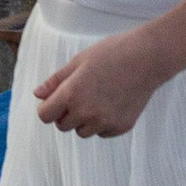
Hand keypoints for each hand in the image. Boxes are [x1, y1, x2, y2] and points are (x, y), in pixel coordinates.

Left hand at [33, 32, 162, 136]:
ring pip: (82, 131)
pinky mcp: (120, 127)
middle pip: (62, 125)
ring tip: (98, 97)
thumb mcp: (79, 61)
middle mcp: (86, 112)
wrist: (148, 58)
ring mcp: (105, 122)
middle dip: (66, 113)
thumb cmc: (112, 53)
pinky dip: (103, 122)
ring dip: (84, 120)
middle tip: (81, 93)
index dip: (47, 107)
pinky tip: (112, 102)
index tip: (55, 99)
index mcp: (71, 94)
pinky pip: (102, 132)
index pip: (45, 115)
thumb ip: (56, 80)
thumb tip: (38, 95)